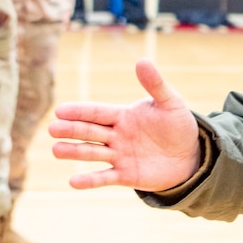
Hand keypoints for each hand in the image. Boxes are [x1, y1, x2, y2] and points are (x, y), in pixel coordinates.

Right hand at [49, 59, 200, 191]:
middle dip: (71, 130)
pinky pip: (104, 178)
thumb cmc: (178, 126)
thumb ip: (155, 85)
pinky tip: (73, 181)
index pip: (96, 112)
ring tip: (56, 150)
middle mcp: (116, 135)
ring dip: (74, 152)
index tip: (60, 110)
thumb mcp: (171, 103)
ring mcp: (119, 156)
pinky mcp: (125, 176)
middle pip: (90, 132)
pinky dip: (89, 181)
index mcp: (123, 116)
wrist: (190, 156)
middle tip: (52, 129)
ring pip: (92, 153)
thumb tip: (142, 61)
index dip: (79, 111)